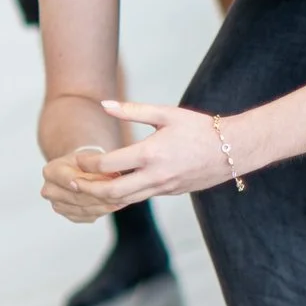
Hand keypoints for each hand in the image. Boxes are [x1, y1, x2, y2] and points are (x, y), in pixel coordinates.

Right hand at [40, 145, 119, 223]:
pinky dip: (102, 211)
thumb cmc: (85, 162)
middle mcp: (49, 190)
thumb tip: (111, 178)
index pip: (69, 179)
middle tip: (121, 192)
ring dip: (104, 205)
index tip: (105, 183)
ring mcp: (57, 205)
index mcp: (51, 171)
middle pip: (77, 197)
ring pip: (84, 209)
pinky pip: (87, 216)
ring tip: (121, 200)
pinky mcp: (68, 215)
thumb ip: (97, 166)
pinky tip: (114, 205)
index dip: (88, 182)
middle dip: (100, 195)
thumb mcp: (90, 157)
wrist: (79, 170)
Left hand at [76, 100, 237, 202]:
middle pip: (111, 192)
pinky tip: (111, 187)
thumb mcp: (166, 114)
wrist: (233, 151)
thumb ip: (133, 110)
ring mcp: (163, 188)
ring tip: (86, 188)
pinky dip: (121, 196)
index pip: (108, 164)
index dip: (87, 163)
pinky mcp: (169, 193)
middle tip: (72, 183)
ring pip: (124, 201)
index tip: (77, 159)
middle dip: (87, 189)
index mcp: (151, 153)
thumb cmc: (199, 128)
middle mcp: (155, 176)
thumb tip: (104, 104)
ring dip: (102, 196)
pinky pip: (139, 198)